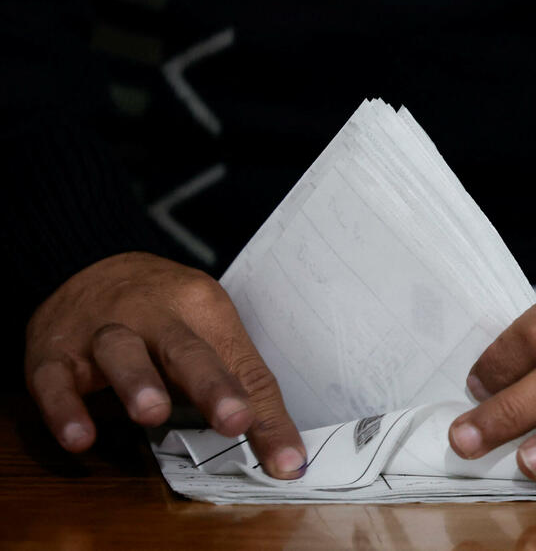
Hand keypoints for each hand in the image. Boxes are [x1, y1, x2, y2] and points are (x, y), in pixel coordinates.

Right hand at [25, 252, 306, 478]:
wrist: (95, 267)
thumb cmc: (168, 315)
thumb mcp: (213, 339)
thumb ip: (247, 395)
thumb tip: (287, 461)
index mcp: (204, 309)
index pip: (241, 366)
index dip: (264, 414)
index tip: (285, 458)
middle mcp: (155, 313)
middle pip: (185, 347)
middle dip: (211, 383)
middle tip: (235, 420)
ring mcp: (101, 329)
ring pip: (120, 349)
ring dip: (137, 381)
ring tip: (153, 414)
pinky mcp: (54, 352)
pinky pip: (55, 379)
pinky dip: (65, 408)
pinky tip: (80, 438)